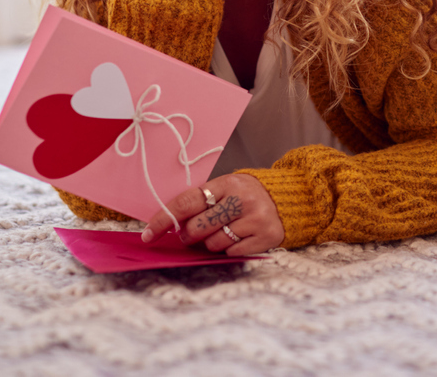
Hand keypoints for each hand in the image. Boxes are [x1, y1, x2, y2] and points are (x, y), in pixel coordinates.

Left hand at [141, 173, 284, 255]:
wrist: (288, 199)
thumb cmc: (247, 195)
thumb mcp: (226, 188)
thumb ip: (201, 202)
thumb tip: (169, 226)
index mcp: (227, 183)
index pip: (186, 202)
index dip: (164, 219)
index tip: (148, 234)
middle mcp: (241, 199)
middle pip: (197, 228)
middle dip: (189, 235)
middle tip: (193, 233)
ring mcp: (255, 219)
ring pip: (212, 244)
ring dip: (210, 243)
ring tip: (223, 232)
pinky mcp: (265, 237)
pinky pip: (231, 253)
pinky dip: (229, 249)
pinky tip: (238, 238)